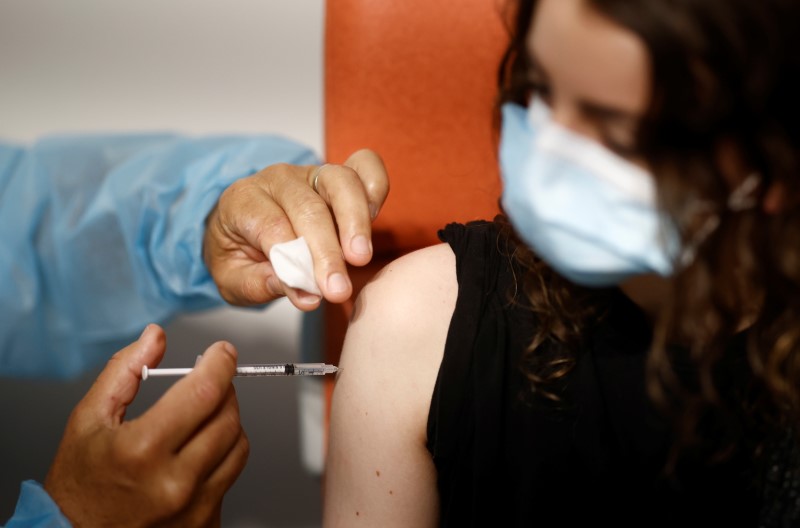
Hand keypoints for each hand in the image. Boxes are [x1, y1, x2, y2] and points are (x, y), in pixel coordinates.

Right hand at [44, 324, 248, 526]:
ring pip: (238, 445)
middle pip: (228, 416)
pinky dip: (222, 455)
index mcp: (143, 450)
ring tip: (200, 418)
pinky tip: (197, 452)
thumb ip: (123, 371)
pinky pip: (232, 475)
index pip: (205, 392)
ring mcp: (194, 507)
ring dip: (226, 422)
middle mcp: (174, 482)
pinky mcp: (206, 523)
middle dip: (223, 390)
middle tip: (208, 382)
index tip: (223, 352)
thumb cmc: (80, 484)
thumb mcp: (87, 419)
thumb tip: (154, 337)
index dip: (221, 363)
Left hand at [203, 148, 388, 308]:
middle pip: (308, 207)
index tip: (311, 294)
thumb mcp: (231, 278)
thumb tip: (304, 294)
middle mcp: (278, 180)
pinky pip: (364, 167)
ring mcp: (310, 173)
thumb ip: (258, 284)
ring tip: (360, 258)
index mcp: (243, 201)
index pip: (272, 227)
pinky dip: (374, 190)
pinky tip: (372, 223)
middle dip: (326, 251)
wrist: (239, 227)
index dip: (293, 262)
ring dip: (355, 222)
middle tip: (338, 290)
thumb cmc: (237, 252)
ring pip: (340, 182)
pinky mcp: (337, 176)